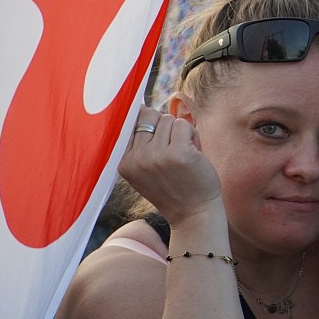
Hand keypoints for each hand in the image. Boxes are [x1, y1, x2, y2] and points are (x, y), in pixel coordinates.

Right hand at [119, 107, 223, 227]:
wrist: (194, 214)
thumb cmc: (174, 186)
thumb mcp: (146, 168)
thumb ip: (141, 143)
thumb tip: (141, 105)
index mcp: (123, 162)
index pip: (129, 122)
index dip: (147, 122)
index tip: (153, 130)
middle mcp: (136, 158)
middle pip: (149, 115)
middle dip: (165, 125)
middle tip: (173, 147)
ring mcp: (156, 156)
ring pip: (169, 119)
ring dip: (181, 132)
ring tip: (183, 155)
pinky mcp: (178, 153)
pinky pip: (184, 125)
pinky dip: (193, 136)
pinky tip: (194, 155)